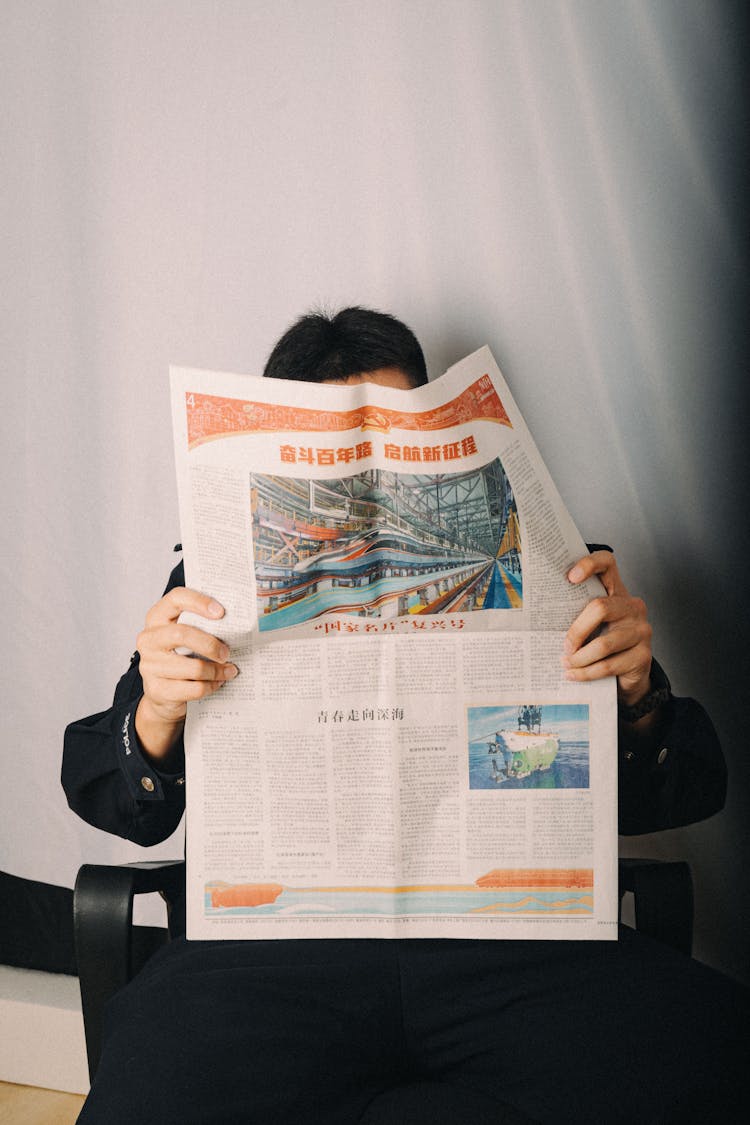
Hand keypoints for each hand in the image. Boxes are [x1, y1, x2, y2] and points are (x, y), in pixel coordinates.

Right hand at [134, 587, 237, 759]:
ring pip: (193, 667)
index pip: (175, 599)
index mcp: (157, 618)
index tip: (221, 612)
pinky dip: (211, 686)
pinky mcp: (158, 690)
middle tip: (227, 653)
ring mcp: (150, 665)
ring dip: (216, 671)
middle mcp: (149, 639)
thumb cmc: (179, 658)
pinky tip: (217, 683)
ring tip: (229, 670)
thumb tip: (237, 624)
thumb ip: (202, 626)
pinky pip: (194, 688)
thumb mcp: (186, 637)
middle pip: (182, 634)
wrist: (162, 694)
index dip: (199, 602)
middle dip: (211, 644)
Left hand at [564, 552, 651, 705]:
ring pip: (604, 643)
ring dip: (579, 658)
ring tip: (566, 664)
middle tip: (563, 647)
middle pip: (600, 608)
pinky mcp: (643, 656)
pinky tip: (574, 675)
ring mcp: (641, 630)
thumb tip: (540, 618)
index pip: (608, 563)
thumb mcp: (591, 625)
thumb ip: (576, 615)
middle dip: (576, 631)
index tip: (570, 577)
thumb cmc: (601, 643)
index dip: (590, 564)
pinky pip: (609, 665)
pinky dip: (587, 673)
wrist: (627, 676)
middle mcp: (633, 606)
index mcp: (617, 591)